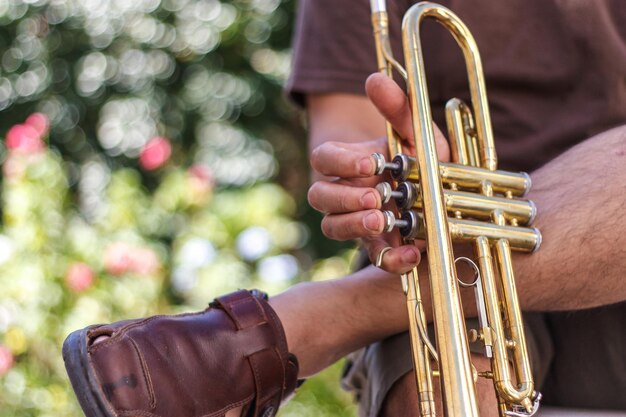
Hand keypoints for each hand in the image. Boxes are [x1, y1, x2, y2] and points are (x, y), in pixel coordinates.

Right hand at [307, 73, 449, 273]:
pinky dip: (391, 260)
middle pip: (319, 197)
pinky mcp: (382, 248)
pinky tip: (411, 253)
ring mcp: (361, 222)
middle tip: (375, 197)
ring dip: (352, 225)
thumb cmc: (428, 159)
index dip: (341, 162)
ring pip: (332, 227)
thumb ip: (399, 109)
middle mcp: (348, 193)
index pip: (324, 159)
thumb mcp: (420, 134)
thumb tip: (374, 77)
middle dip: (343, 197)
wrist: (452, 196)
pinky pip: (374, 259)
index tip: (371, 163)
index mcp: (352, 163)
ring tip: (381, 221)